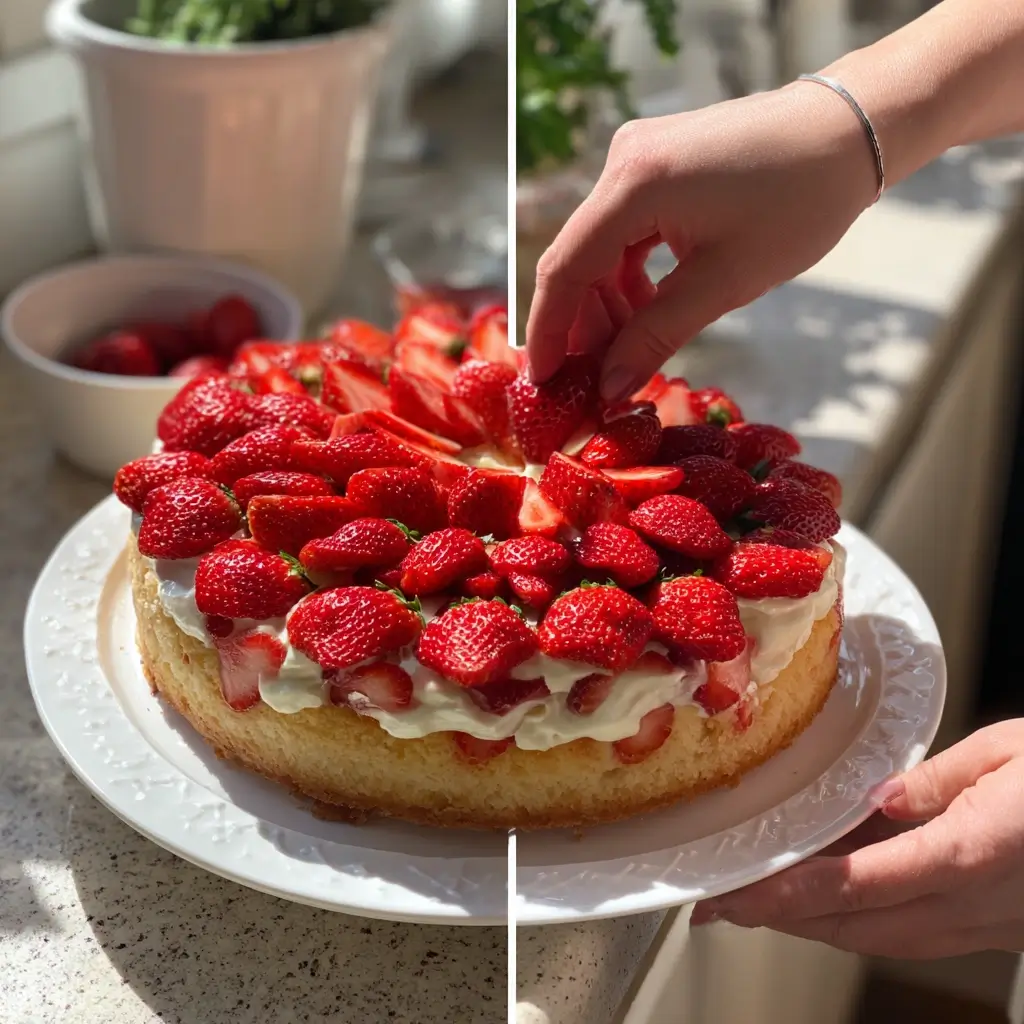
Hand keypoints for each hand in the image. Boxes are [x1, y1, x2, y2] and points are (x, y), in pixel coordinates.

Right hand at [525, 84, 880, 399]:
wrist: (850, 132)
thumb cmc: (799, 202)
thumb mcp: (725, 282)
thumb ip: (657, 336)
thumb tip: (608, 389)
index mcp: (634, 184)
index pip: (565, 269)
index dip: (549, 331)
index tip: (542, 383)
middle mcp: (623, 162)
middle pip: (577, 259)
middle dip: (583, 325)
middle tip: (593, 383)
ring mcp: (638, 158)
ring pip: (600, 249)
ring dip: (608, 305)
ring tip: (626, 356)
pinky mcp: (656, 164)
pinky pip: (624, 232)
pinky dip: (629, 278)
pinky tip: (647, 313)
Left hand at [690, 719, 1023, 958]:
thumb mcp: (1011, 752)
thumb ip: (939, 781)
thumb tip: (878, 799)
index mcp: (976, 851)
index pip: (862, 882)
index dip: (792, 893)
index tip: (738, 893)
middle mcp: (978, 903)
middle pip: (858, 924)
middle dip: (780, 918)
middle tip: (720, 903)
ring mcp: (989, 927)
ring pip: (881, 940)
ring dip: (812, 926)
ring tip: (755, 906)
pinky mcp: (996, 930)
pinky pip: (913, 935)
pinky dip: (859, 924)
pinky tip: (829, 906)